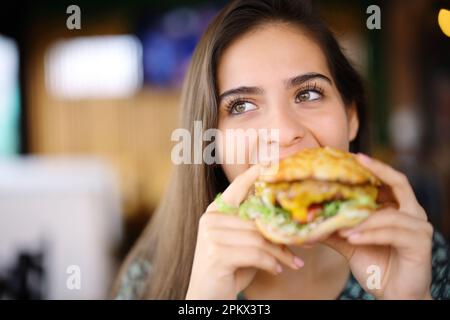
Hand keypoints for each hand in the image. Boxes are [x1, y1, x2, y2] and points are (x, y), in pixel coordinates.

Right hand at [186, 164, 303, 299]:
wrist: (206, 296)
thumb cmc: (228, 268)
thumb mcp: (242, 244)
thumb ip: (254, 228)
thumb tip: (286, 219)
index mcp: (216, 211)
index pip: (238, 187)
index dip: (255, 174)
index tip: (272, 162)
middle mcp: (211, 219)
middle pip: (257, 219)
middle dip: (283, 233)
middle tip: (305, 241)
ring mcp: (212, 235)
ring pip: (259, 238)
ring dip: (280, 253)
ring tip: (293, 262)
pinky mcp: (216, 253)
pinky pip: (255, 254)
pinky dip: (271, 263)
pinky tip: (278, 270)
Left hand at [312, 153, 432, 299]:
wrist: (394, 295)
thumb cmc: (375, 265)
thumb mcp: (351, 243)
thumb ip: (334, 228)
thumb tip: (307, 218)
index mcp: (398, 209)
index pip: (388, 181)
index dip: (374, 167)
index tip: (355, 156)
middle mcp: (412, 213)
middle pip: (399, 183)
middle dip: (379, 171)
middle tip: (358, 161)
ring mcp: (419, 228)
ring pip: (389, 214)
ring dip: (362, 218)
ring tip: (339, 225)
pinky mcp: (420, 244)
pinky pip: (392, 233)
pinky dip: (369, 234)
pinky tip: (352, 238)